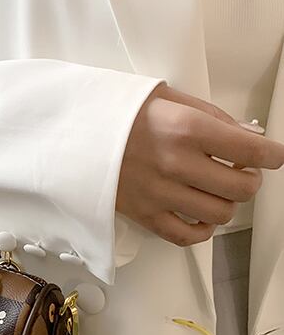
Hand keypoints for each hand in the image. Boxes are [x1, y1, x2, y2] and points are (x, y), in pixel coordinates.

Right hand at [116, 82, 283, 246]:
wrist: (71, 134)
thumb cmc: (116, 114)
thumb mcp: (166, 97)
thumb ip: (212, 117)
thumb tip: (248, 136)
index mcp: (185, 128)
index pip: (253, 150)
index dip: (272, 154)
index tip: (271, 155)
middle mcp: (176, 164)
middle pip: (242, 188)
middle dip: (250, 179)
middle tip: (240, 169)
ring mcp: (159, 193)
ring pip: (220, 214)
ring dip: (227, 203)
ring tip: (217, 190)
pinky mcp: (143, 214)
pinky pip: (187, 236)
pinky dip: (202, 230)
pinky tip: (201, 216)